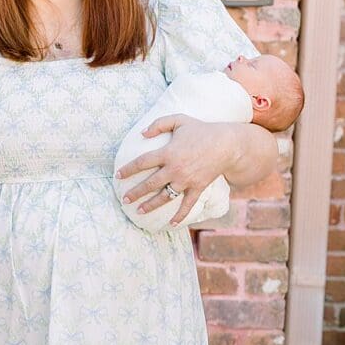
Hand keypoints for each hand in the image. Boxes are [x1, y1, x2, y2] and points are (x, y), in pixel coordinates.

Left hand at [117, 114, 237, 226]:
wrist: (227, 144)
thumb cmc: (201, 130)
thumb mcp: (179, 120)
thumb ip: (159, 124)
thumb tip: (142, 133)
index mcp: (168, 152)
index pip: (142, 162)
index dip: (128, 170)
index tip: (118, 176)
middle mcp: (175, 168)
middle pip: (150, 183)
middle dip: (135, 193)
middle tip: (124, 199)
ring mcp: (186, 180)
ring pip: (164, 196)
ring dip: (150, 205)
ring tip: (139, 211)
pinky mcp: (197, 187)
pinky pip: (187, 204)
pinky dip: (180, 215)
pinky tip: (171, 223)